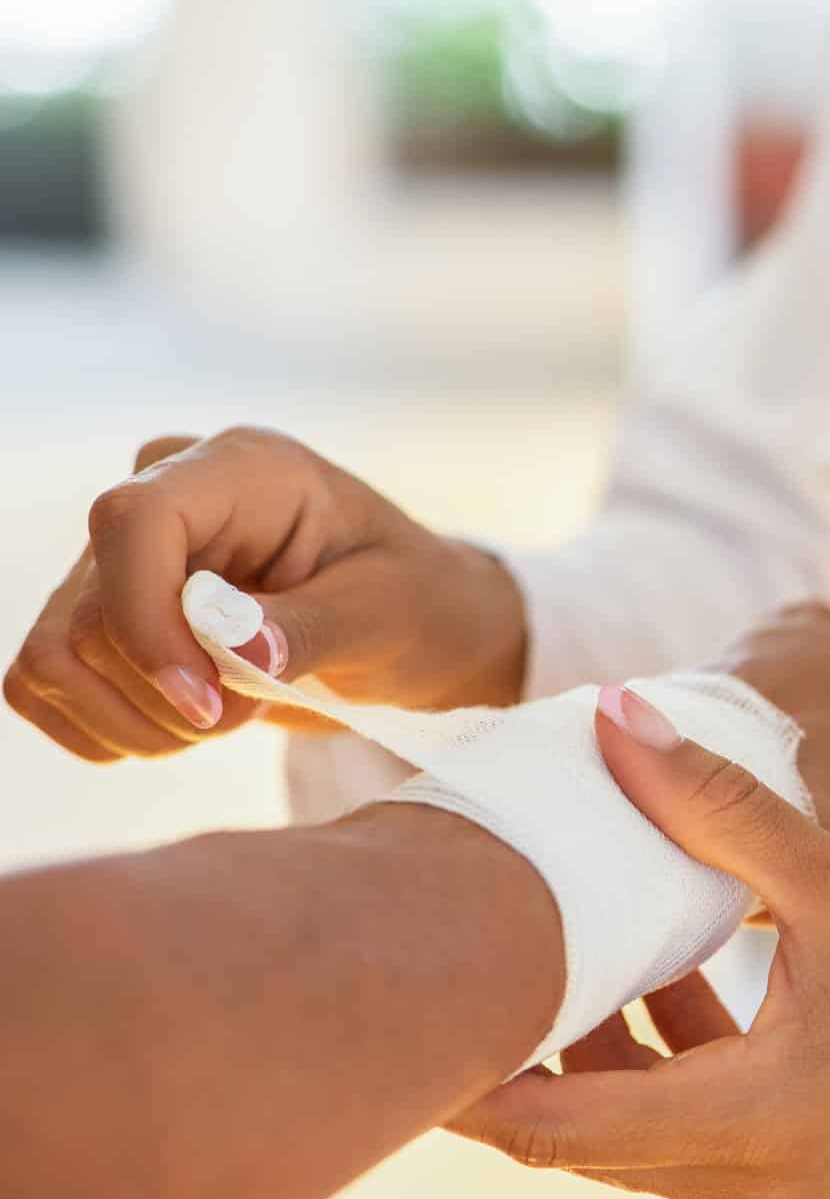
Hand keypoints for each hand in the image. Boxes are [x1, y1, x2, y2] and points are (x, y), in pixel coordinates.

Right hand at [4, 429, 526, 759]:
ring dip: (136, 721)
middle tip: (251, 710)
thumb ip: (310, 626)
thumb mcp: (391, 613)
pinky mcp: (100, 610)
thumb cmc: (415, 604)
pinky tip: (181, 726)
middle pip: (91, 610)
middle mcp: (167, 495)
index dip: (147, 622)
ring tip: (227, 717)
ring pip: (56, 653)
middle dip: (168, 694)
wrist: (414, 626)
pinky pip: (44, 680)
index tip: (208, 704)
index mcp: (242, 470)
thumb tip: (230, 647)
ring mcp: (122, 555)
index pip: (132, 520)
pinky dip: (107, 728)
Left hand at [449, 690, 829, 1198]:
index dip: (464, 1072)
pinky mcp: (803, 1170)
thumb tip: (616, 721)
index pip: (551, 1128)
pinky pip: (690, 1126)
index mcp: (753, 1122)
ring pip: (632, 1131)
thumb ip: (726, 807)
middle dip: (524, 1044)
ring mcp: (777, 1188)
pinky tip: (685, 962)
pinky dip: (664, 1055)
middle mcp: (750, 1181)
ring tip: (584, 932)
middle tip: (477, 940)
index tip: (405, 998)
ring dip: (599, 1043)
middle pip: (577, 1134)